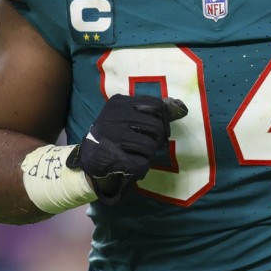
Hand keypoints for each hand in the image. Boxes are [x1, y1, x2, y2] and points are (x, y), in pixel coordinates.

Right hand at [66, 94, 187, 203]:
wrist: (89, 155)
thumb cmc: (114, 133)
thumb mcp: (129, 115)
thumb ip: (153, 110)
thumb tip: (181, 107)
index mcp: (120, 102)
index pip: (157, 106)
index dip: (165, 121)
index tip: (162, 131)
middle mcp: (114, 116)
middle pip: (156, 128)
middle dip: (157, 140)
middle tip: (150, 146)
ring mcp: (111, 136)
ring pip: (150, 147)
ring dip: (149, 155)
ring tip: (138, 155)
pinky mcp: (110, 157)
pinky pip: (141, 164)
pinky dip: (141, 168)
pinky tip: (132, 166)